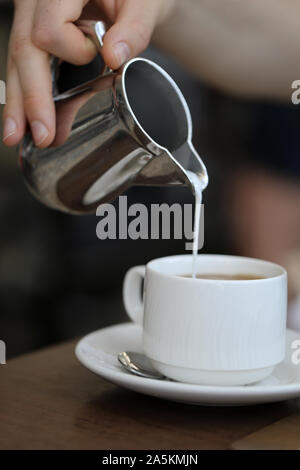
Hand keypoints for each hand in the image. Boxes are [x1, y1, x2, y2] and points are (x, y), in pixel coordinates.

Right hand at [3, 0, 174, 147]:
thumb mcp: (143, 3)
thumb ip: (133, 27)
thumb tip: (114, 57)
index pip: (48, 29)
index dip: (71, 52)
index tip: (97, 56)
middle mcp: (38, 1)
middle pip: (24, 50)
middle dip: (32, 98)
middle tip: (41, 135)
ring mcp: (33, 18)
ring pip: (18, 62)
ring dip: (20, 103)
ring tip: (17, 137)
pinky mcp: (38, 36)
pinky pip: (27, 67)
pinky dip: (28, 96)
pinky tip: (26, 121)